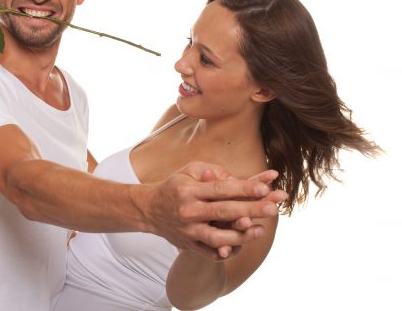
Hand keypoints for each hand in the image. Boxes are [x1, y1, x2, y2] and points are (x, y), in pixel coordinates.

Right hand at [133, 161, 284, 258]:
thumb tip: (237, 179)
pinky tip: (241, 246)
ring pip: (217, 237)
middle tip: (273, 207)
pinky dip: (225, 251)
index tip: (265, 187)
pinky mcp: (188, 245)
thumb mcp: (189, 171)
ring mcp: (188, 231)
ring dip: (241, 235)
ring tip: (260, 229)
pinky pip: (208, 253)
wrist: (150, 210)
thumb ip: (212, 172)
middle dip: (250, 209)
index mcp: (188, 190)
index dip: (243, 188)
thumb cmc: (176, 185)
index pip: (220, 189)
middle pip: (223, 211)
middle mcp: (188, 211)